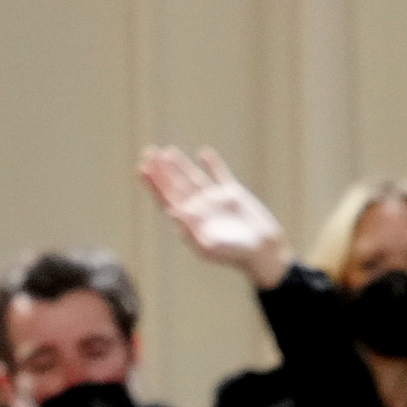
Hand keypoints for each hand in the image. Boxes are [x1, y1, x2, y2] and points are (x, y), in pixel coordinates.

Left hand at [139, 144, 290, 287]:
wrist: (263, 252)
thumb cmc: (235, 255)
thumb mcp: (210, 247)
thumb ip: (189, 231)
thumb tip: (171, 212)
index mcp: (190, 221)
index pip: (166, 199)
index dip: (153, 184)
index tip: (142, 168)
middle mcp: (199, 209)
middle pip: (175, 185)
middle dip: (161, 170)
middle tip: (148, 152)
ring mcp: (215, 201)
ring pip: (193, 178)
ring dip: (180, 165)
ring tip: (168, 152)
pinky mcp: (233, 195)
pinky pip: (220, 175)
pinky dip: (212, 165)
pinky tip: (203, 153)